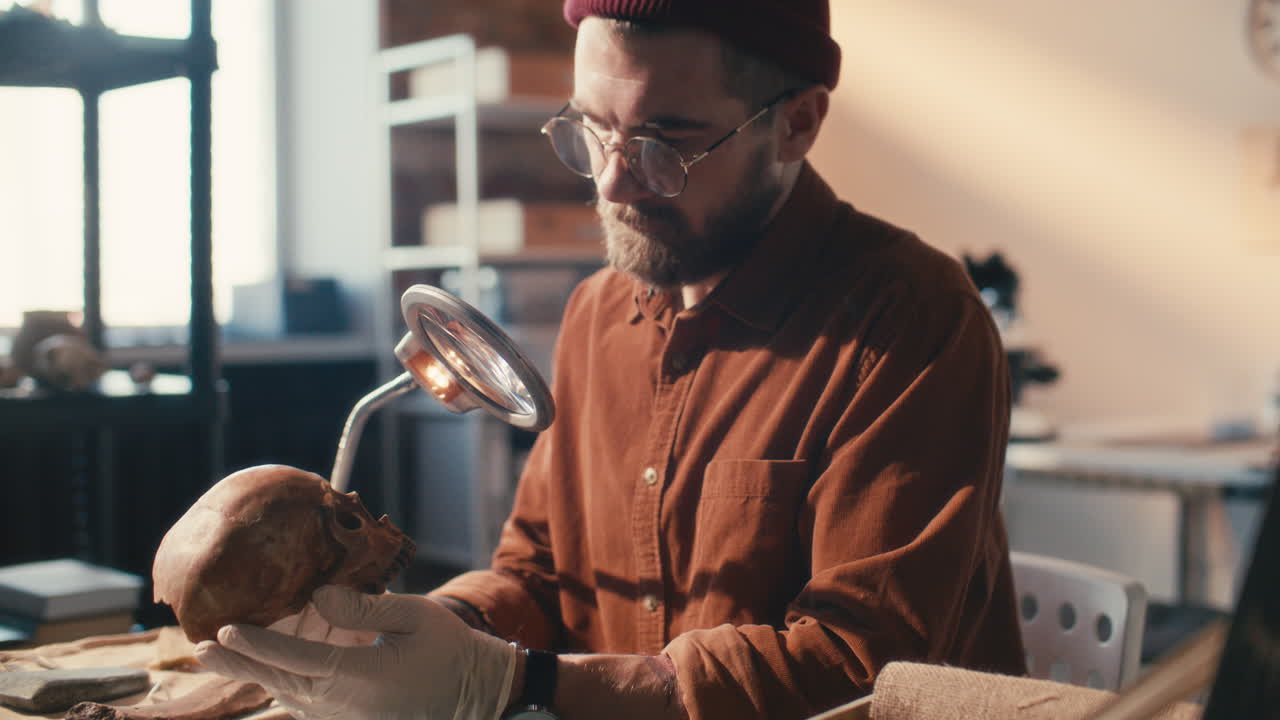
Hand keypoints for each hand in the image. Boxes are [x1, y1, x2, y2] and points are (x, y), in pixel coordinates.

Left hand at [194, 585, 517, 719]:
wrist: (475, 696)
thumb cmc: (449, 649)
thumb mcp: (415, 616)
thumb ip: (365, 607)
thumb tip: (318, 597)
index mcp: (362, 677)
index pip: (298, 660)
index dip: (259, 646)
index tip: (224, 632)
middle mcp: (345, 705)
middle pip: (280, 684)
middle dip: (239, 665)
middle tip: (199, 650)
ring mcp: (345, 719)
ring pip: (288, 697)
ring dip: (254, 675)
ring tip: (218, 658)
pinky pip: (305, 705)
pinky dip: (280, 685)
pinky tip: (263, 672)